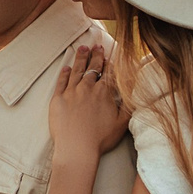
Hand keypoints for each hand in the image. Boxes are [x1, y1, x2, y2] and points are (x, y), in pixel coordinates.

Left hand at [49, 44, 128, 162]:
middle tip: (96, 45)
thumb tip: (135, 95)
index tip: (109, 52)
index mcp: (104, 92)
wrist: (76, 148)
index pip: (108, 73)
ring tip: (82, 49)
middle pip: (92, 68)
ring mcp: (71, 92)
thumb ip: (129, 106)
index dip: (109, 62)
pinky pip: (61, 82)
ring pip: (77, 71)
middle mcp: (87, 88)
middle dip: (95, 55)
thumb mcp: (122, 123)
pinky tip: (67, 68)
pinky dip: (65, 73)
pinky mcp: (57, 99)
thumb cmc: (100, 138)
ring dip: (80, 59)